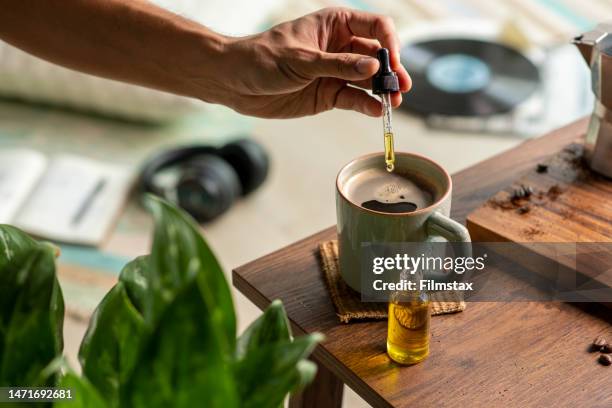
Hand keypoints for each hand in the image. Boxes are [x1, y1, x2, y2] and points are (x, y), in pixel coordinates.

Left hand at [204, 8, 410, 118]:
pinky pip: (353, 99)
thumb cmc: (262, 58)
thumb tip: (373, 67)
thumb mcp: (301, 60)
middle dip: (391, 71)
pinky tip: (375, 111)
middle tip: (401, 88)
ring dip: (382, 91)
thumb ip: (338, 65)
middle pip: (377, 56)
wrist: (234, 82)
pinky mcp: (328, 95)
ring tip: (393, 103)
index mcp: (335, 25)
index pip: (375, 27)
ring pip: (368, 81)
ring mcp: (336, 72)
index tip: (393, 62)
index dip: (390, 43)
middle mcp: (340, 48)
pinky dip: (365, 105)